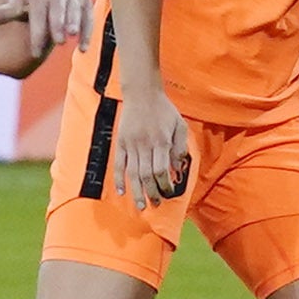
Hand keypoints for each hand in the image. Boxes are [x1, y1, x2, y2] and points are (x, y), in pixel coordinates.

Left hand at [0, 0, 90, 70]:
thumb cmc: (33, 3)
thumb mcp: (19, 6)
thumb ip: (4, 13)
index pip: (38, 16)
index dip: (37, 34)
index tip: (35, 53)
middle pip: (57, 12)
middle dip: (57, 26)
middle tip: (57, 42)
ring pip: (74, 13)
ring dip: (74, 24)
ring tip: (72, 38)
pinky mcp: (86, 2)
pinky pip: (88, 18)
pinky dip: (87, 32)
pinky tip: (83, 48)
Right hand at [110, 87, 190, 209]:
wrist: (142, 93)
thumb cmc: (164, 110)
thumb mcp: (179, 125)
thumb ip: (180, 147)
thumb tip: (177, 169)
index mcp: (161, 141)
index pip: (162, 169)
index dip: (165, 184)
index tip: (168, 192)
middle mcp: (145, 145)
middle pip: (147, 175)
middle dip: (152, 192)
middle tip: (155, 203)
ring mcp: (131, 144)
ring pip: (133, 173)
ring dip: (137, 191)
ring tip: (141, 205)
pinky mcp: (121, 142)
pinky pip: (119, 164)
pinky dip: (119, 179)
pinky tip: (122, 191)